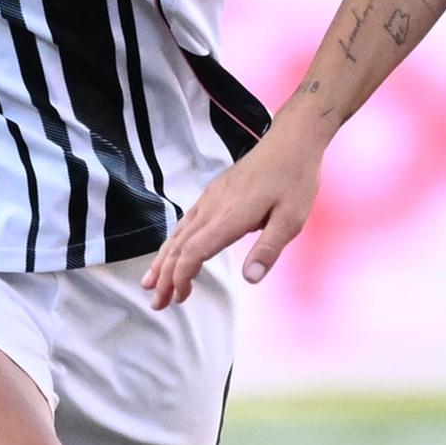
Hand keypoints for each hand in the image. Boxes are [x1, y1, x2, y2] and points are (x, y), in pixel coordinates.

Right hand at [145, 131, 323, 306]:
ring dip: (163, 260)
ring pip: (178, 233)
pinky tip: (170, 251)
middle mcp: (214, 207)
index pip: (194, 251)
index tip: (177, 297)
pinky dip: (173, 241)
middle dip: (165, 276)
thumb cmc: (295, 180)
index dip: (181, 276)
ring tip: (151, 283)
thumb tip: (251, 279)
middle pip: (179, 246)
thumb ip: (269, 249)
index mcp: (231, 216)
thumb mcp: (292, 219)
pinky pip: (186, 221)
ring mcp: (211, 198)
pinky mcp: (213, 193)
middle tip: (157, 303)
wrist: (290, 142)